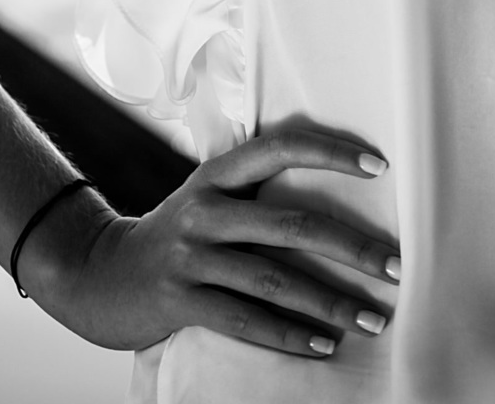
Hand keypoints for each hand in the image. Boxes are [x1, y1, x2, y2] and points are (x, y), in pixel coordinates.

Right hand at [24, 129, 402, 358]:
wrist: (98, 276)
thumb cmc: (173, 237)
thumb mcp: (206, 199)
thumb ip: (252, 191)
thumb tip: (332, 192)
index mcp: (216, 174)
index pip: (279, 148)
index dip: (329, 153)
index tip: (379, 167)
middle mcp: (204, 208)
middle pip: (290, 224)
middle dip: (350, 247)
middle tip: (396, 266)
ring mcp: (189, 255)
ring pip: (274, 280)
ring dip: (331, 302)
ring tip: (374, 318)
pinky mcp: (178, 301)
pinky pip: (245, 321)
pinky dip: (290, 336)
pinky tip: (324, 345)